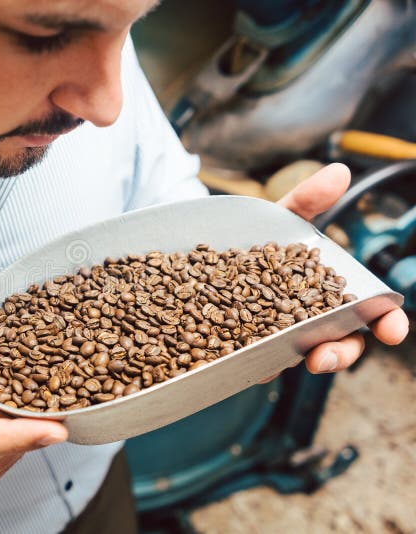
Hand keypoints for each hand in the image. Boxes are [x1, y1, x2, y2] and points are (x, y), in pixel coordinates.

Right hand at [0, 301, 67, 492]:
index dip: (17, 434)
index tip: (56, 427)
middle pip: (5, 441)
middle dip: (24, 408)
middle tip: (33, 374)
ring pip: (15, 446)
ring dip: (17, 415)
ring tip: (0, 387)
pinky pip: (13, 450)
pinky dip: (14, 425)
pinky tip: (1, 404)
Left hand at [258, 163, 408, 382]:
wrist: (209, 250)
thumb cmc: (258, 239)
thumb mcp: (281, 217)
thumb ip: (308, 200)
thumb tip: (339, 170)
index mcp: (330, 295)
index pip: (367, 314)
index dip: (386, 323)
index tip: (393, 329)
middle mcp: (307, 321)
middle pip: (334, 346)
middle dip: (337, 354)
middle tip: (325, 355)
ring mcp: (274, 338)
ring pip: (292, 360)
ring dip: (292, 362)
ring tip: (283, 360)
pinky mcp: (240, 347)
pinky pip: (246, 362)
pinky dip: (247, 362)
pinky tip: (240, 358)